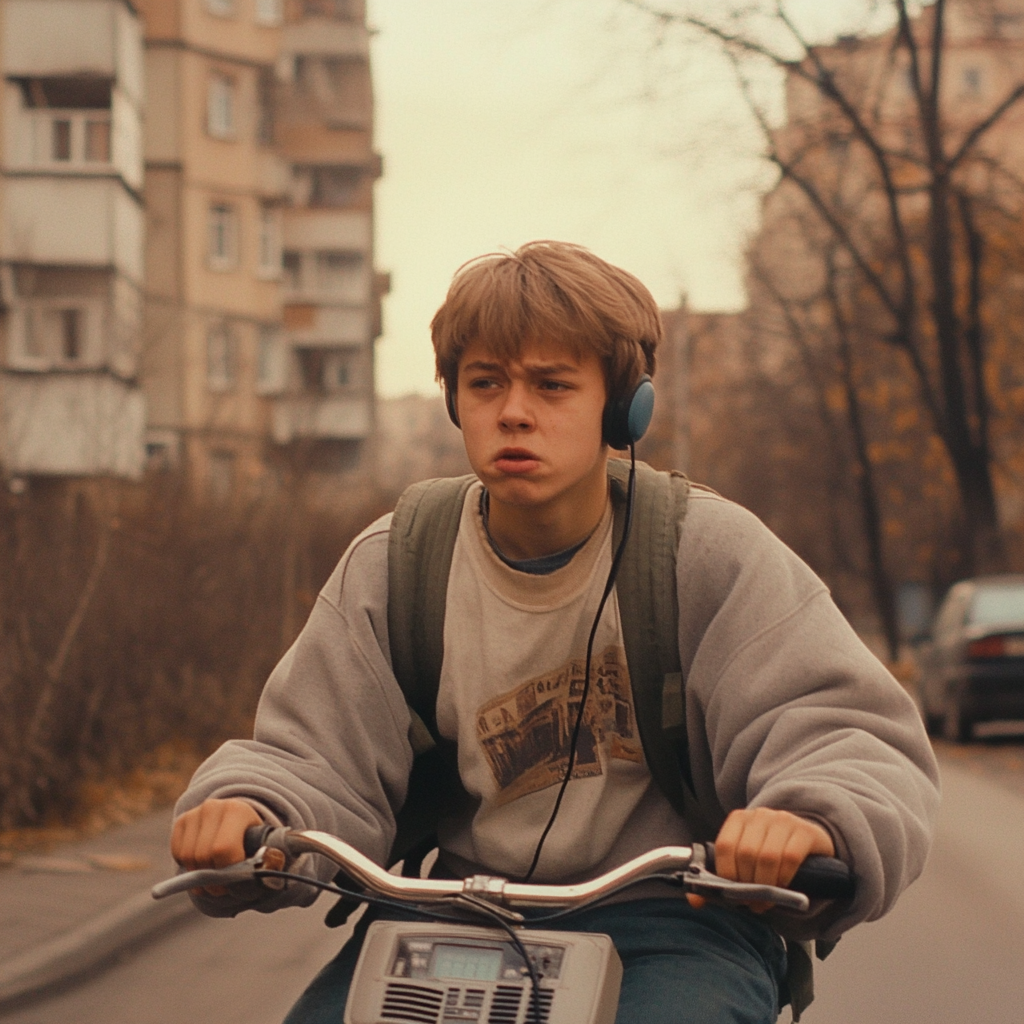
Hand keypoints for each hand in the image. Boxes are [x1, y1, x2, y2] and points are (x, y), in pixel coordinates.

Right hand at [171, 798, 262, 896]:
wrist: (240, 818)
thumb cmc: (255, 839)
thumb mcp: (266, 845)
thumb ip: (269, 859)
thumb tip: (269, 869)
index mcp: (237, 811)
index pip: (224, 849)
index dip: (227, 872)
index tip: (236, 885)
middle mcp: (213, 807)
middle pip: (203, 855)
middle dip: (212, 879)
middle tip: (223, 888)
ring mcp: (195, 813)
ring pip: (188, 857)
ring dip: (199, 876)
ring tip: (214, 878)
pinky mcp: (182, 821)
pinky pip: (177, 853)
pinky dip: (187, 866)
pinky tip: (203, 863)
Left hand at [688, 807, 834, 912]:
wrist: (808, 843)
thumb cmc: (771, 856)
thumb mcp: (744, 864)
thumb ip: (720, 881)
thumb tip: (695, 901)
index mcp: (739, 819)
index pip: (724, 846)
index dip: (726, 874)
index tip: (732, 894)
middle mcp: (759, 815)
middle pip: (745, 853)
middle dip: (747, 885)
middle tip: (752, 903)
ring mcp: (783, 820)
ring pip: (766, 856)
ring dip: (765, 885)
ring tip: (767, 900)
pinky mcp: (805, 831)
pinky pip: (790, 858)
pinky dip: (784, 878)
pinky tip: (784, 888)